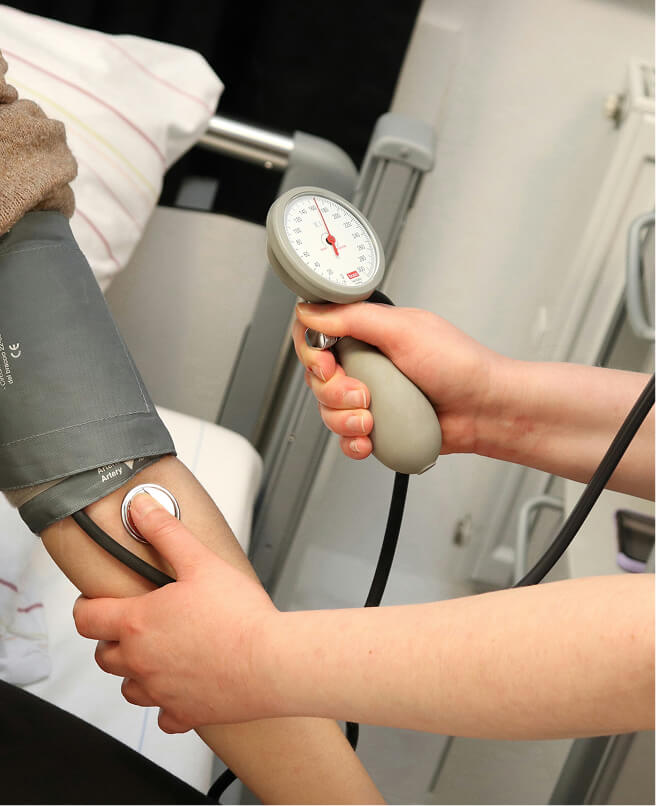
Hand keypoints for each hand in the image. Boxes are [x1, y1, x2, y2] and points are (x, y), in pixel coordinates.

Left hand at [73, 493, 278, 732]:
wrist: (272, 661)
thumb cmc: (239, 614)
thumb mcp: (200, 561)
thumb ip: (166, 532)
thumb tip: (140, 507)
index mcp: (138, 623)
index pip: (86, 619)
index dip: (86, 606)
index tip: (96, 602)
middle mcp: (141, 662)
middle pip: (104, 655)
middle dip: (111, 639)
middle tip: (133, 624)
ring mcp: (161, 692)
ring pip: (128, 687)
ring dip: (135, 672)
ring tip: (157, 654)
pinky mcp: (184, 713)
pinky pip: (163, 716)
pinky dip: (166, 704)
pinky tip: (181, 687)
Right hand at [294, 302, 502, 458]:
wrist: (485, 411)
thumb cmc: (460, 366)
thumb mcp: (404, 330)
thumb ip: (354, 318)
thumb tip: (311, 311)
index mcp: (369, 332)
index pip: (317, 335)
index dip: (312, 353)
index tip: (328, 365)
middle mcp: (366, 362)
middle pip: (317, 378)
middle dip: (334, 392)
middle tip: (363, 394)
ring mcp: (371, 395)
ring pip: (328, 410)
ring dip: (344, 419)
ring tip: (373, 419)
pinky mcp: (377, 425)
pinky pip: (345, 437)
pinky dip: (353, 442)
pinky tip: (371, 439)